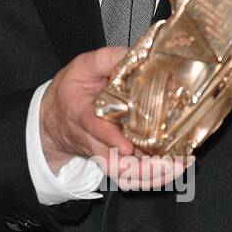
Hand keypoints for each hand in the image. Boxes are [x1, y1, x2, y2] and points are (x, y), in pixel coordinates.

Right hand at [39, 46, 191, 189]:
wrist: (52, 119)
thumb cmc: (69, 93)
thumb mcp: (81, 67)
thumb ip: (106, 59)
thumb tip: (135, 53)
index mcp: (83, 116)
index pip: (96, 130)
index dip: (112, 140)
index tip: (127, 146)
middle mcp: (94, 141)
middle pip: (116, 165)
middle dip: (144, 170)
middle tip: (172, 163)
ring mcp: (104, 155)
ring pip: (125, 176)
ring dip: (153, 177)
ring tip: (179, 166)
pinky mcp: (114, 161)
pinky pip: (132, 178)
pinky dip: (153, 178)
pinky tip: (174, 169)